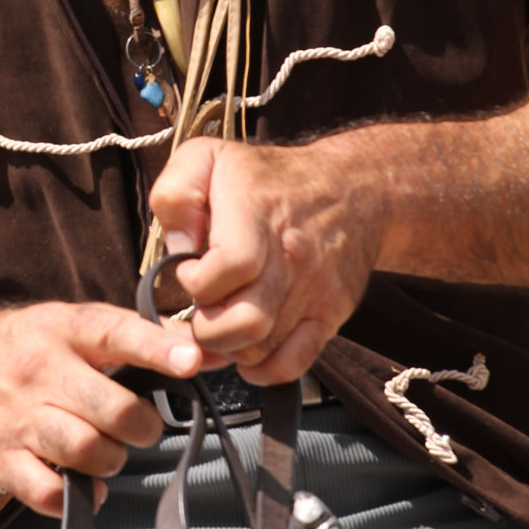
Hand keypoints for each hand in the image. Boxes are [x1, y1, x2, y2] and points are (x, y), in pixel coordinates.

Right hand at [0, 300, 204, 516]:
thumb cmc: (14, 349)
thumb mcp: (60, 325)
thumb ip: (123, 338)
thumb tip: (199, 353)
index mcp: (60, 330)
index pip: (114, 333)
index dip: (157, 347)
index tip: (191, 359)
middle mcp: (39, 371)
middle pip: (112, 409)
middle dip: (141, 426)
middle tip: (139, 426)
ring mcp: (17, 419)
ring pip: (87, 452)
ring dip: (111, 460)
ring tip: (106, 451)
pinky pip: (50, 493)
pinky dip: (74, 497)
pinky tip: (77, 483)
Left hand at [148, 135, 386, 384]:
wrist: (351, 189)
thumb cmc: (266, 178)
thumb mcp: (208, 159)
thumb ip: (176, 195)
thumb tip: (179, 249)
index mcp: (257, 214)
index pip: (228, 268)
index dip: (197, 282)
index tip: (189, 272)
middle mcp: (290, 256)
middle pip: (244, 321)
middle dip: (206, 326)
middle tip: (201, 308)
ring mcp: (314, 290)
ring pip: (262, 349)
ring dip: (229, 347)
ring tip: (220, 323)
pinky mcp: (329, 314)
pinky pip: (294, 364)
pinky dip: (263, 369)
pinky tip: (246, 350)